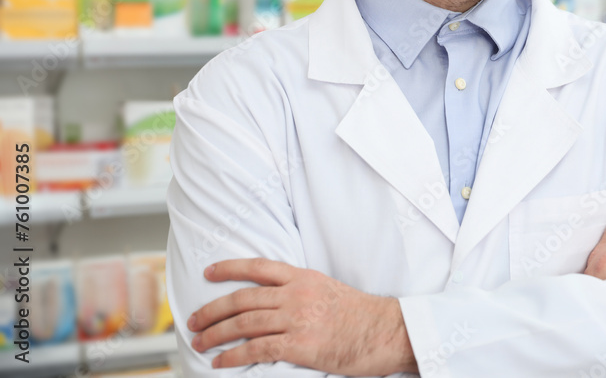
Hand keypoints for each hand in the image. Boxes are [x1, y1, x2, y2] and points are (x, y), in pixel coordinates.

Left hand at [186, 258, 417, 374]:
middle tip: (194, 321)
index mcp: (304, 277)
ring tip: (200, 343)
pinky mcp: (300, 345)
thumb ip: (302, 293)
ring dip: (215, 334)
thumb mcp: (330, 291)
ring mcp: (297, 319)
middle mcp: (296, 294)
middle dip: (212, 310)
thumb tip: (277, 304)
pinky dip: (233, 356)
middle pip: (242, 299)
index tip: (209, 272)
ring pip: (244, 323)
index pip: (258, 267)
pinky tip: (220, 363)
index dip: (229, 268)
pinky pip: (256, 349)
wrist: (387, 331)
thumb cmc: (363, 316)